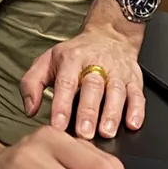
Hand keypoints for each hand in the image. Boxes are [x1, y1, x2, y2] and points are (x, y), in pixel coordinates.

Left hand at [19, 24, 145, 138]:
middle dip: (88, 112)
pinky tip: (133, 124)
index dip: (62, 105)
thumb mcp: (48, 61)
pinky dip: (137, 110)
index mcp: (72, 60)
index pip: (66, 83)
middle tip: (84, 133)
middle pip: (93, 88)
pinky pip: (138, 94)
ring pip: (116, 91)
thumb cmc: (76, 54)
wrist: (109, 35)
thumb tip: (29, 109)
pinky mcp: (134, 78)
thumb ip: (32, 83)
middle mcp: (96, 64)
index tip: (58, 125)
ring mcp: (117, 71)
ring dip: (112, 113)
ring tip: (106, 132)